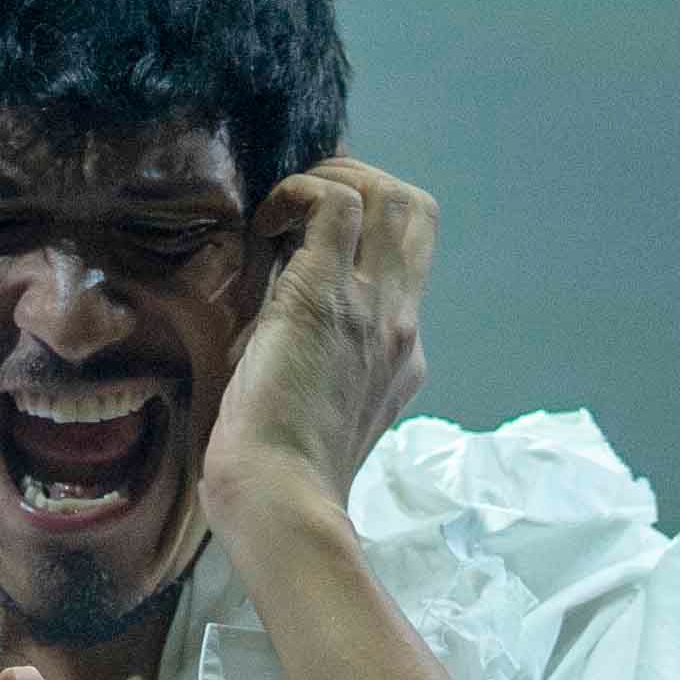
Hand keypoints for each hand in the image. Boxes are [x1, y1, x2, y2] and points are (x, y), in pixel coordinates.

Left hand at [205, 157, 434, 534]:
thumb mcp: (320, 412)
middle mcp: (400, 323)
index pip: (405, 265)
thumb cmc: (280, 474)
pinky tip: (261, 228)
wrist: (279, 498)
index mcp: (402, 354)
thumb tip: (271, 330)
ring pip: (388, 195)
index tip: (307, 236)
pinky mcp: (325, 295)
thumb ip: (319, 367)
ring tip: (282, 211)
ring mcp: (372, 306)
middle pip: (417, 212)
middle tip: (303, 204)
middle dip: (362, 184)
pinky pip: (333, 203)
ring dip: (331, 180)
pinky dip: (296, 195)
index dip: (361, 232)